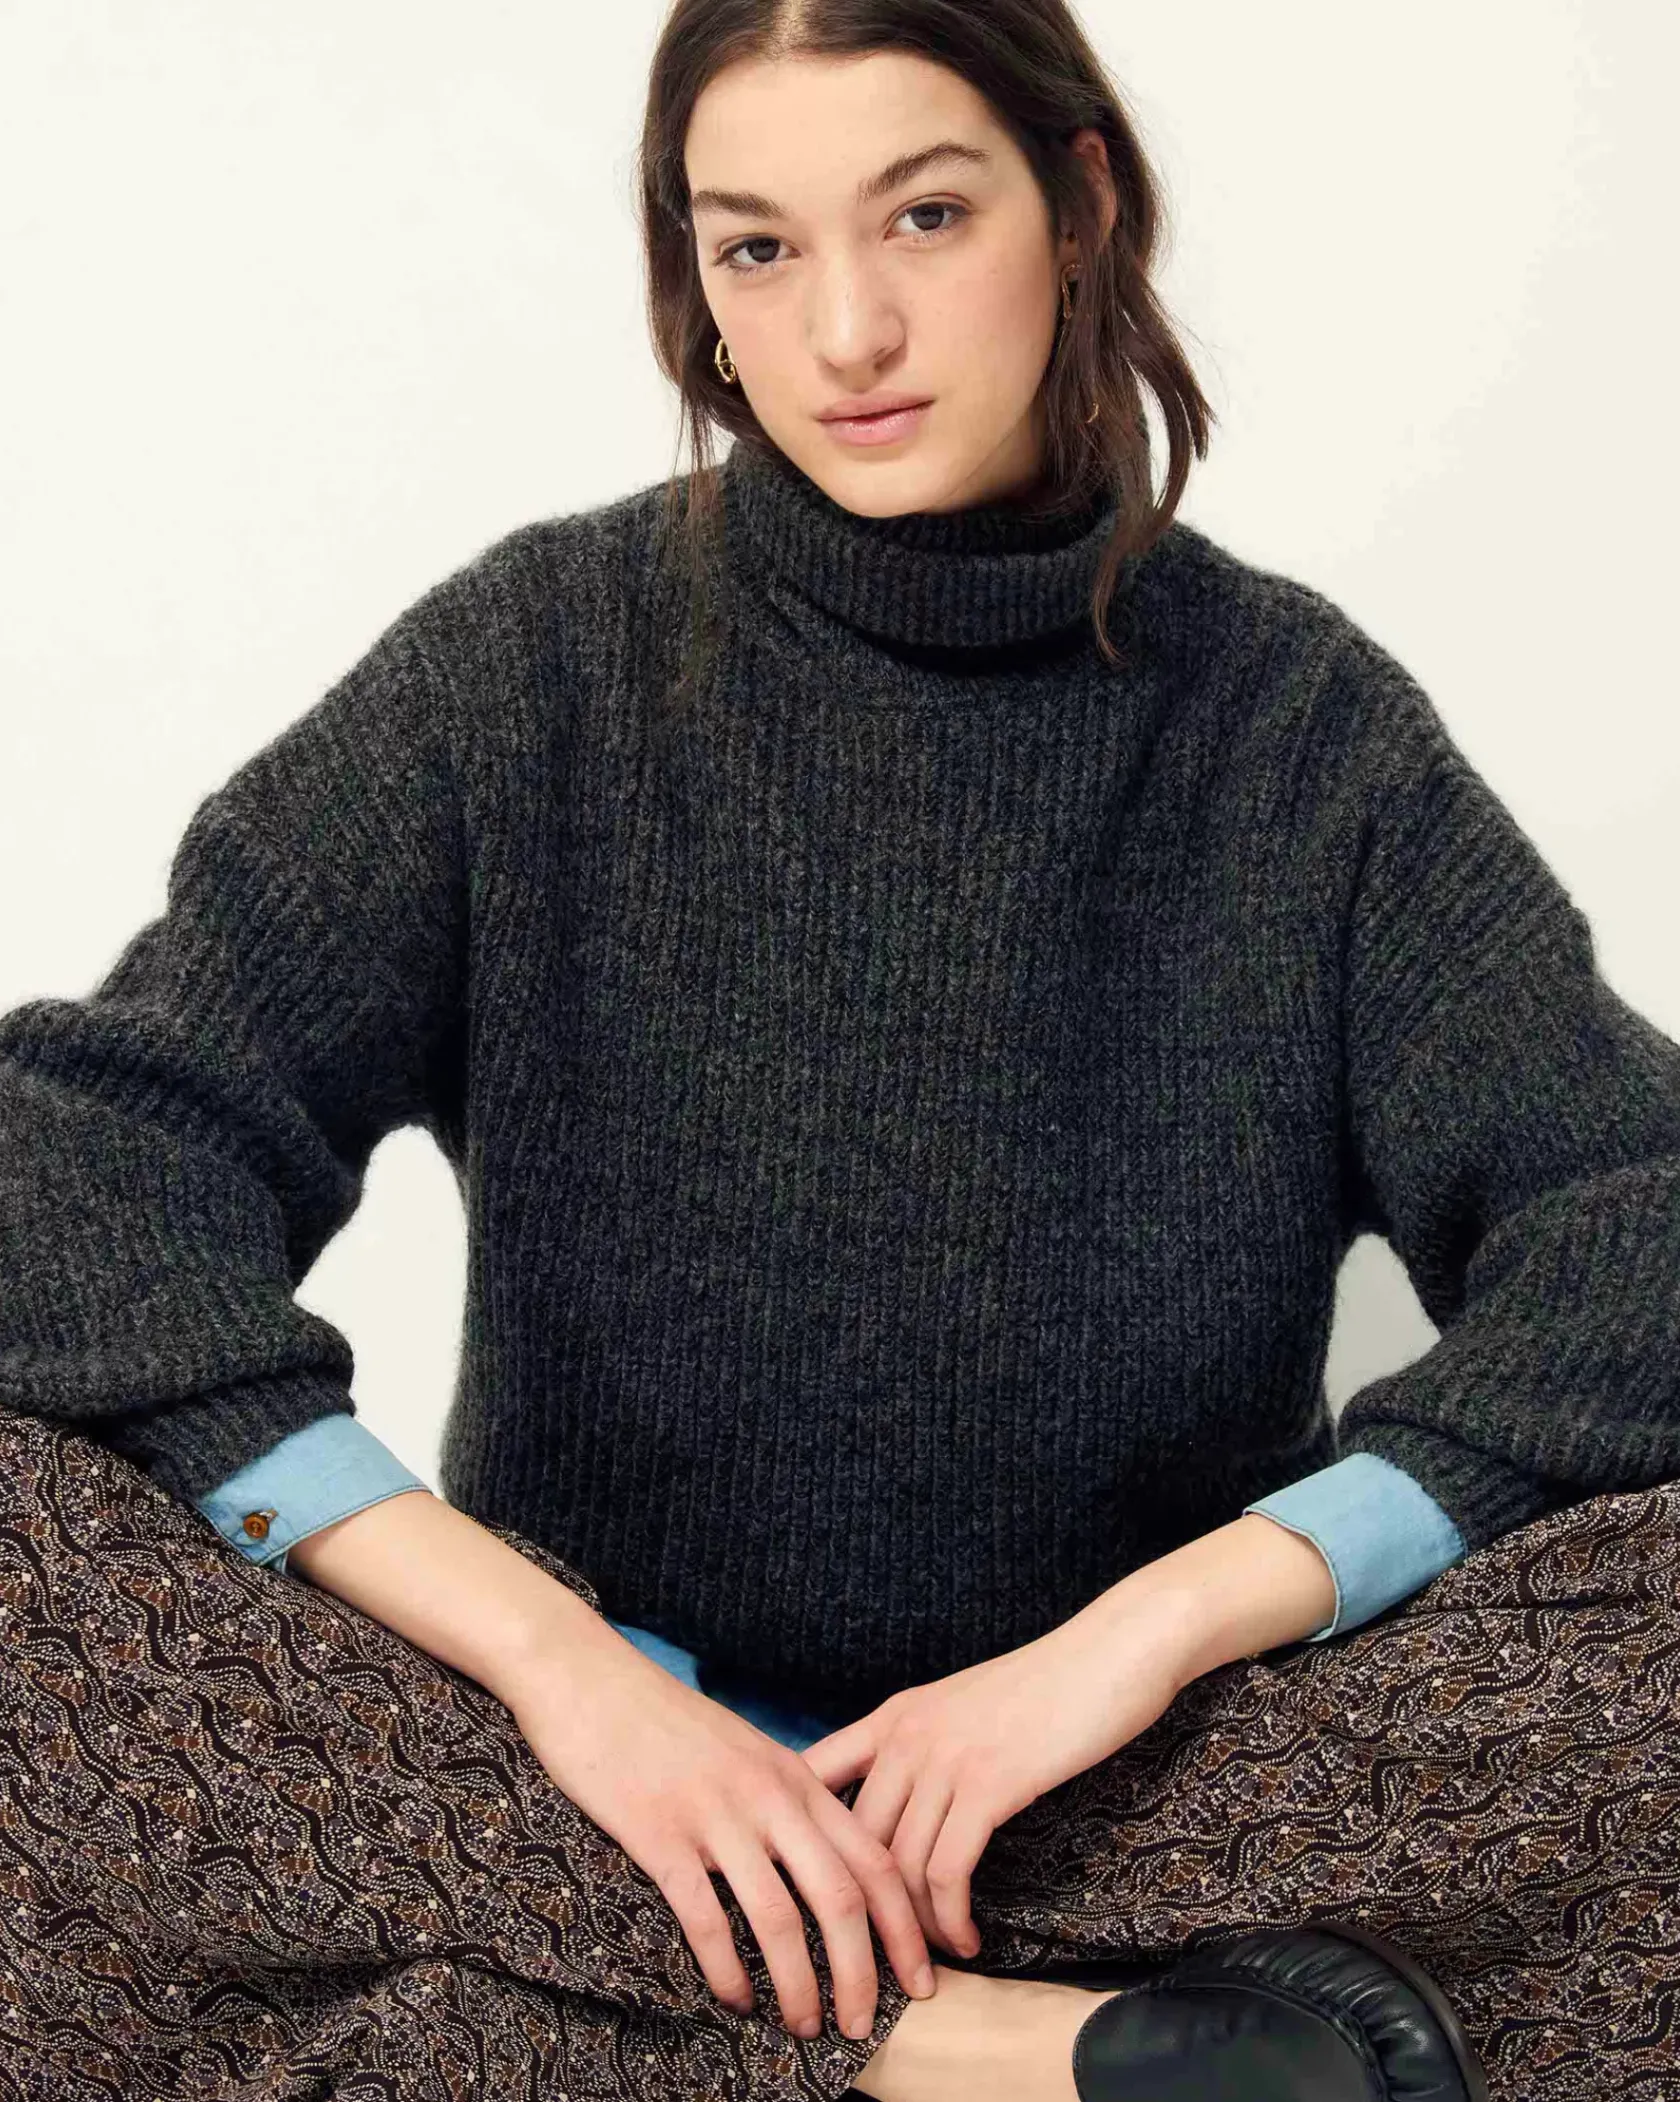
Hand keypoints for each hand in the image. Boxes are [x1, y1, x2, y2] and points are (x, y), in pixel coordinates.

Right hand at [505, 1635, 935, 2039]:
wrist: (592, 1680)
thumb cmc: (666, 1722)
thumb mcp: (747, 1750)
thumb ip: (786, 1798)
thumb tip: (823, 1863)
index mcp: (796, 1777)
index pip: (875, 1859)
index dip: (905, 1927)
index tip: (920, 1979)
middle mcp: (768, 1796)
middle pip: (841, 1897)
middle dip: (863, 1972)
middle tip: (865, 2026)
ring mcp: (716, 1815)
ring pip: (779, 1918)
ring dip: (798, 1986)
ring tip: (804, 2028)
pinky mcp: (660, 1834)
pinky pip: (706, 1918)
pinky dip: (727, 1970)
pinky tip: (734, 2001)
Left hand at [797, 1592, 1198, 1961]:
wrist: (1108, 1653)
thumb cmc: (1046, 1687)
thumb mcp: (962, 1707)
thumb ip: (923, 1748)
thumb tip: (900, 1810)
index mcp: (893, 1716)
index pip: (813, 1777)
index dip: (803, 1836)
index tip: (818, 1891)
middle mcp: (906, 1735)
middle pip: (852, 1840)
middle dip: (862, 1907)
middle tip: (882, 1955)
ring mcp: (945, 1758)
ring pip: (899, 1865)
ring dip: (913, 1928)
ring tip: (931, 1961)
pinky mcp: (990, 1783)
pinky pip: (948, 1871)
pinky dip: (951, 1920)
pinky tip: (968, 1941)